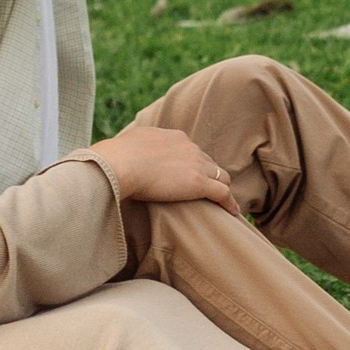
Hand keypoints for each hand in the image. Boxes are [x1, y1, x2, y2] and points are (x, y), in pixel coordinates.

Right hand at [88, 124, 240, 210]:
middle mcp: (188, 146)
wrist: (119, 164)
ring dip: (222, 188)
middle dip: (210, 174)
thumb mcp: (125, 145)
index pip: (190, 150)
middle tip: (209, 190)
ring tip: (225, 203)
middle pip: (208, 162)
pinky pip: (223, 193)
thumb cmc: (114, 158)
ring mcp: (196, 164)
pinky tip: (234, 213)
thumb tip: (118, 157)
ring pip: (220, 176)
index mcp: (172, 136)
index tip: (190, 175)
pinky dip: (230, 203)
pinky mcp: (199, 183)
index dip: (192, 163)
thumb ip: (132, 149)